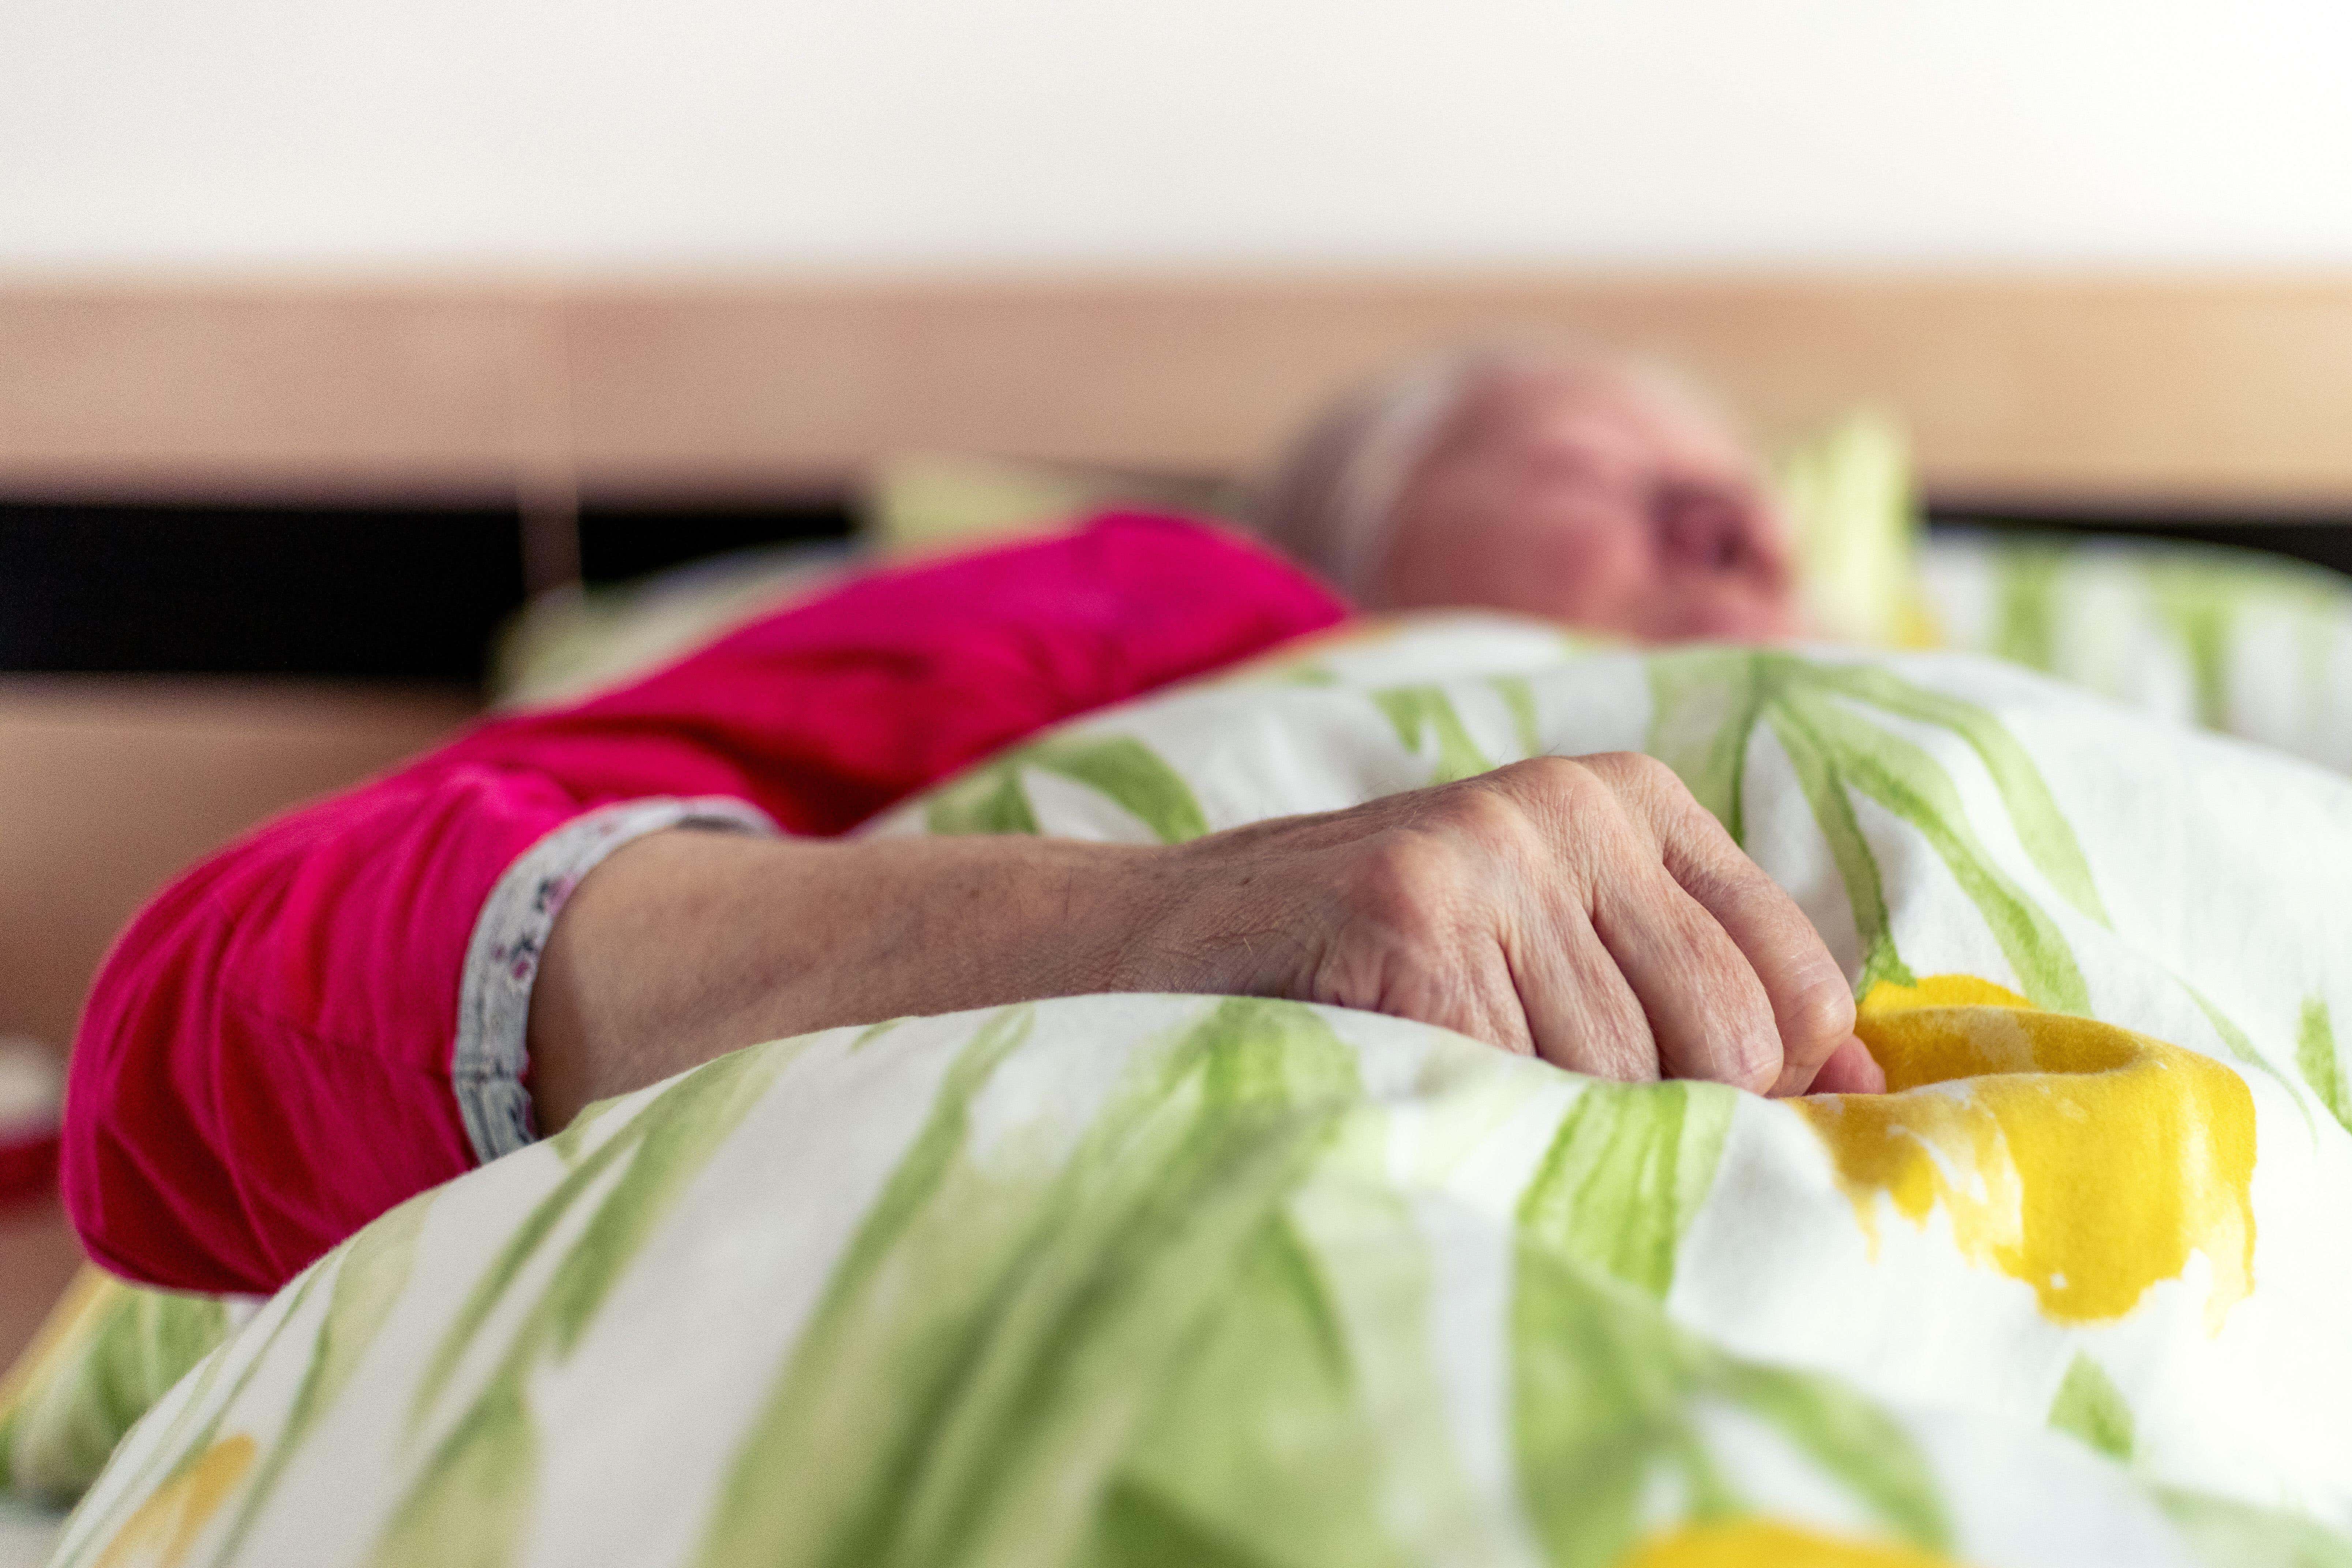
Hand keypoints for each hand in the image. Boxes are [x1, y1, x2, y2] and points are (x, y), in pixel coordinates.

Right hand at [533, 753, 1879, 1130]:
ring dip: (1543, 1128)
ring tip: (1439, 1081)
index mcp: (1623, 795)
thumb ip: (1684, 994)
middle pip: (1732, 1043)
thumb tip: (1861, 1092)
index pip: (1803, 986)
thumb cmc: (1358, 976)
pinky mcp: (1407, 909)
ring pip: (1625, 1082)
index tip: (1685, 1135)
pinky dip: (1468, 1120)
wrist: (1138, 952)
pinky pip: (1522, 1085)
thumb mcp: (1541, 949)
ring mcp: (1487, 846)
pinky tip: (1392, 1076)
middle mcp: (1568, 800)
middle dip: (1656, 1123)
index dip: (1768, 1091)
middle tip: (1521, 1110)